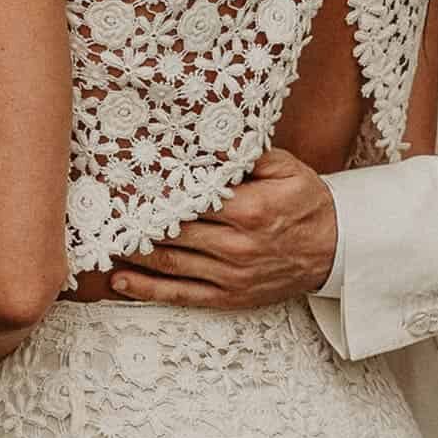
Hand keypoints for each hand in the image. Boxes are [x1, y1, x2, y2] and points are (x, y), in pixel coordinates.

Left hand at [107, 149, 337, 309]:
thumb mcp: (286, 169)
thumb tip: (205, 140)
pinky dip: (146, 289)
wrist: (336, 250)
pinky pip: (179, 295)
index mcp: (247, 210)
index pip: (187, 199)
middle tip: (101, 206)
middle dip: (134, 219)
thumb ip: (246, 155)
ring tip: (102, 237)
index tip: (124, 181)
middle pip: (170, 231)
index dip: (153, 191)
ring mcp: (229, 275)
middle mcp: (235, 246)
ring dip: (132, 252)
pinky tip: (120, 280)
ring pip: (168, 263)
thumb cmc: (307, 204)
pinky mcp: (228, 297)